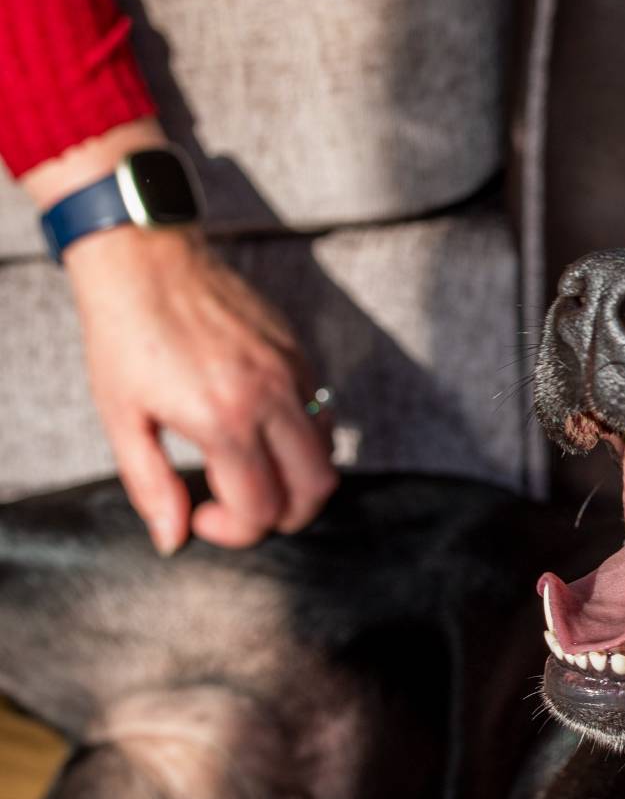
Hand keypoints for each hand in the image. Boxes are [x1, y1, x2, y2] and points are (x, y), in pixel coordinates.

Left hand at [63, 225, 337, 552]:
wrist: (145, 261)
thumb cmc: (123, 336)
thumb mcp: (122, 419)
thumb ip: (151, 486)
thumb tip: (173, 537)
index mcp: (222, 419)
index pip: (261, 507)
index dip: (235, 531)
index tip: (203, 516)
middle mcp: (269, 398)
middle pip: (315, 488)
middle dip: (286, 516)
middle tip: (246, 511)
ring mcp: (291, 372)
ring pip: (328, 453)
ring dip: (300, 479)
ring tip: (257, 473)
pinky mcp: (298, 353)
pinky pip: (320, 412)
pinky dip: (302, 438)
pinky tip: (260, 430)